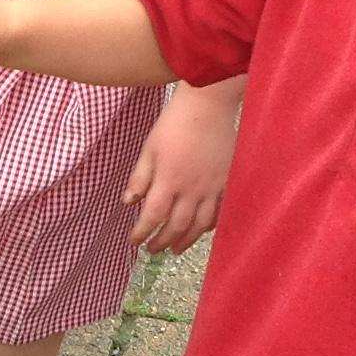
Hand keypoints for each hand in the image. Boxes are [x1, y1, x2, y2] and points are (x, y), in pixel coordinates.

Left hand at [126, 89, 233, 252]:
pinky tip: (201, 230)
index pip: (152, 216)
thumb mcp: (149, 149)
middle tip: (153, 250)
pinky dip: (210, 226)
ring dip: (186, 240)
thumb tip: (129, 203)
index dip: (142, 232)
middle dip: (162, 241)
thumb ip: (139, 178)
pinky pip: (220, 211)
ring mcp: (212, 187)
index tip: (134, 241)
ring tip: (175, 249)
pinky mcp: (226, 182)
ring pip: (199, 225)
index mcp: (169, 180)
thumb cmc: (174, 123)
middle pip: (176, 226)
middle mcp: (191, 189)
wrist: (208, 105)